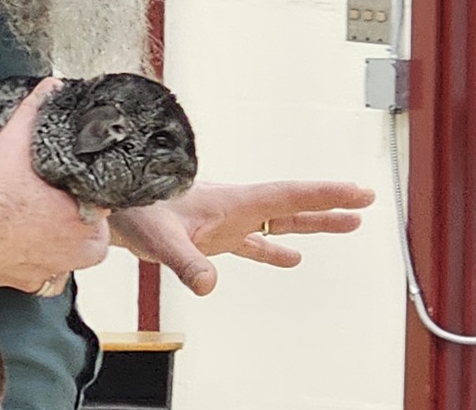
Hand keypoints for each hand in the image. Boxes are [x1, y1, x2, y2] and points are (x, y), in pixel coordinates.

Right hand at [0, 78, 109, 293]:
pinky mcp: (28, 284)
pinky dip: (37, 261)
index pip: (105, 204)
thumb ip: (35, 110)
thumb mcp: (14, 143)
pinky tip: (23, 242)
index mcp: (84, 221)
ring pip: (70, 256)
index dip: (90, 190)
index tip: (75, 181)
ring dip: (61, 241)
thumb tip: (51, 85)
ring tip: (42, 219)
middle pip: (92, 233)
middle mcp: (73, 253)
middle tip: (58, 200)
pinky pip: (45, 274)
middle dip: (80, 218)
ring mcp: (52, 272)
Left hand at [110, 181, 375, 295]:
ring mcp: (224, 221)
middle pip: (290, 205)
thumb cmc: (133, 210)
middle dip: (328, 204)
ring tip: (348, 225)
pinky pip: (253, 243)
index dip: (323, 194)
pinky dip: (274, 249)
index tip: (357, 190)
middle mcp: (232, 208)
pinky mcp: (211, 236)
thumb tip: (208, 286)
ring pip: (277, 222)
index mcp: (230, 202)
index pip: (286, 196)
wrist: (110, 203)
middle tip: (365, 200)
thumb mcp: (160, 238)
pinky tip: (292, 258)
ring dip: (311, 224)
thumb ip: (185, 261)